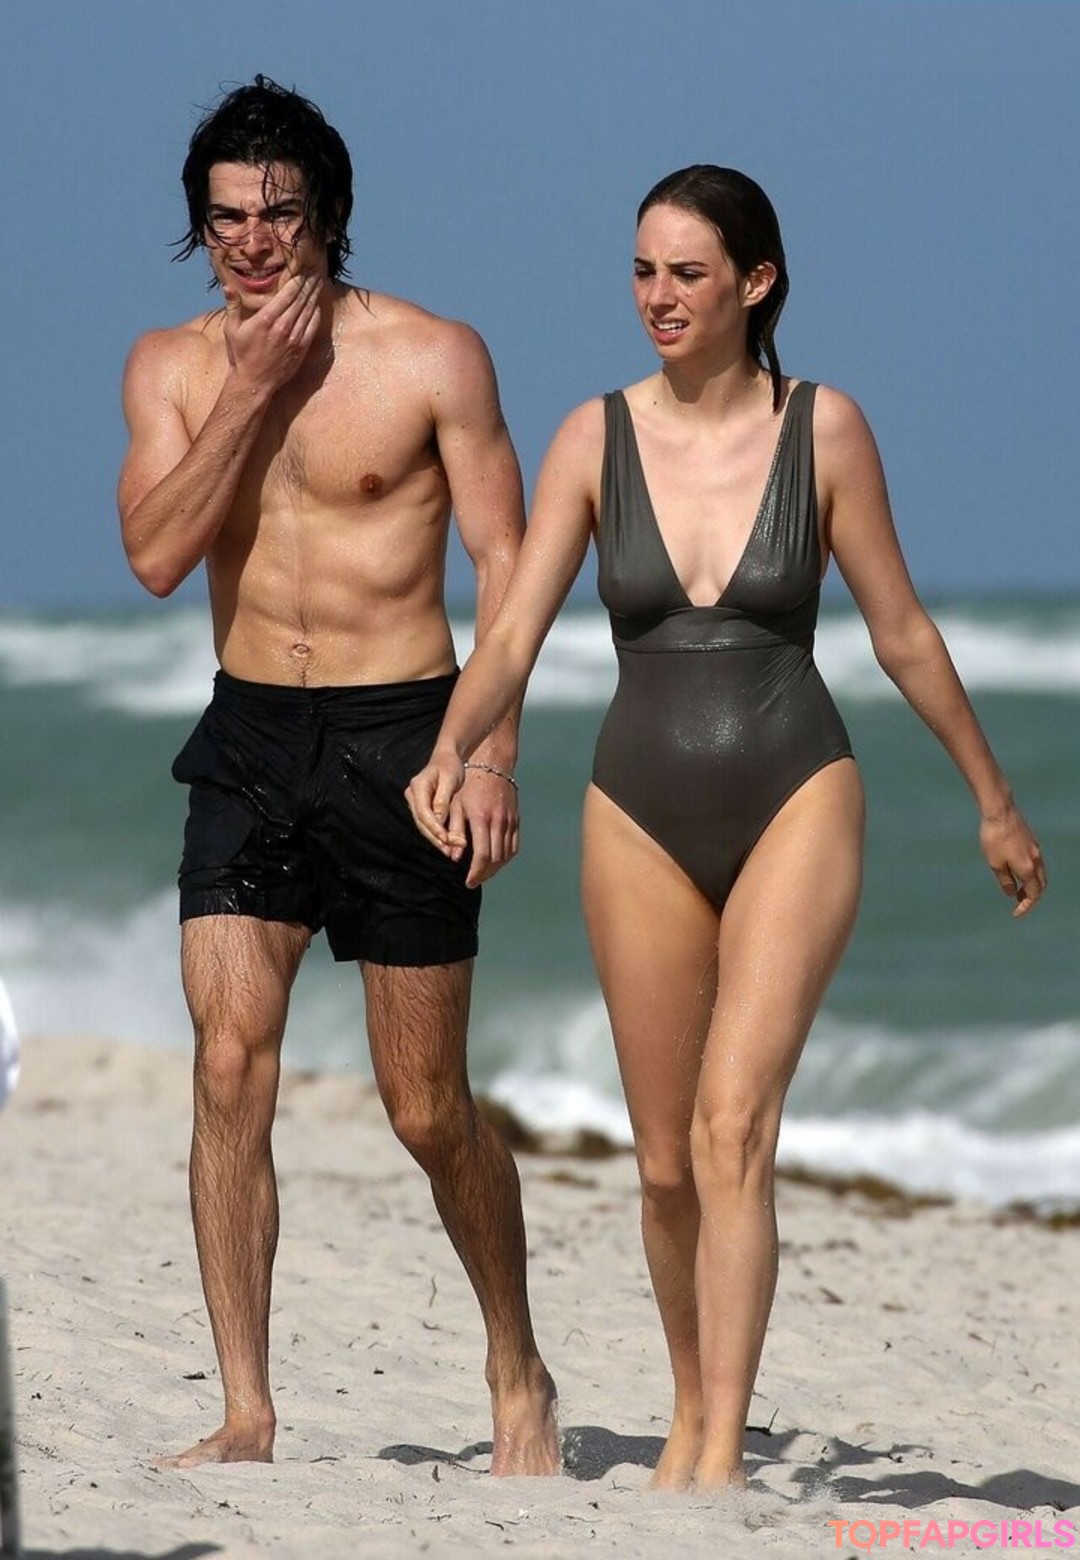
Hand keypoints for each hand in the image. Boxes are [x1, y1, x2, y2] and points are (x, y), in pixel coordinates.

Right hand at [222, 273, 322, 392]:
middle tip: (315, 271)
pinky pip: (312, 327)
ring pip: (308, 311)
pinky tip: (317, 305)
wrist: (254, 383)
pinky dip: (316, 314)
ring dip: (314, 296)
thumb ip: (233, 306)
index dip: (298, 280)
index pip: (287, 294)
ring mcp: (294, 339)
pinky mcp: (301, 350)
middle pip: (301, 299)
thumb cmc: (241, 355)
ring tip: (319, 283)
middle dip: (309, 284)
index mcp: (266, 319)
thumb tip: (227, 286)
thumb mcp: (232, 329)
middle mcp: (282, 327)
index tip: (304, 270)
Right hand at [405, 752, 467, 856]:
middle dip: (436, 837)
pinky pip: (427, 823)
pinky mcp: (421, 807)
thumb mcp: (450, 780)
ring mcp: (414, 802)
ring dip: (436, 839)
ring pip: (423, 825)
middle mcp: (412, 795)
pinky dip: (436, 834)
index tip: (446, 839)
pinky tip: (447, 844)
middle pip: (421, 822)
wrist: (446, 758)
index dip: (434, 828)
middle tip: (450, 849)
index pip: (423, 812)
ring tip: (450, 851)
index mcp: (418, 786)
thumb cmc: (450, 766)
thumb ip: (443, 800)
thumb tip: (439, 821)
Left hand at [457, 765, 519, 886]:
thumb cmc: (468, 783)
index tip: (468, 882)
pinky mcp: (516, 819)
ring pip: (506, 855)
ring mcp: (510, 821)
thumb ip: (454, 831)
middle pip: (496, 859)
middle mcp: (499, 822)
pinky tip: (496, 861)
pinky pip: (514, 846)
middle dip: (485, 874)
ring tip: (483, 873)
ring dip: (496, 868)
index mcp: (481, 819)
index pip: (482, 856)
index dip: (476, 873)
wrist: (492, 763)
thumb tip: (454, 857)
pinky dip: (506, 858)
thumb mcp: (455, 804)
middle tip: (474, 881)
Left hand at [979, 802, 1046, 917]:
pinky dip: (1030, 872)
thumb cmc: (994, 838)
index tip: (1015, 913)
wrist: (999, 811)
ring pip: (1039, 873)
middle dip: (1031, 896)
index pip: (1033, 894)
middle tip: (1018, 901)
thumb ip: (1005, 881)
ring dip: (1031, 884)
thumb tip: (1012, 893)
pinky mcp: (1032, 840)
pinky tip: (1016, 869)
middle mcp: (1036, 860)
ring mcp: (1036, 849)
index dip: (1026, 906)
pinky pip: (1036, 862)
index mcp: (1028, 869)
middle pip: (1040, 885)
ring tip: (1017, 887)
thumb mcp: (995, 864)